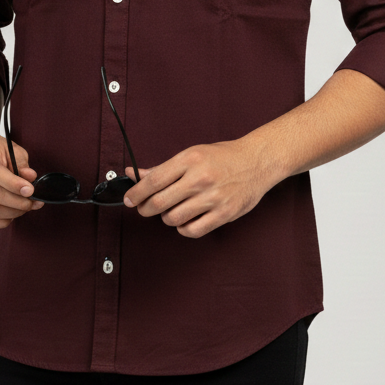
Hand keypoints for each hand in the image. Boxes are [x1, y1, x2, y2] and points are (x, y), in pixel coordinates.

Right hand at [0, 135, 43, 229]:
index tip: (30, 190)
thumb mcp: (12, 150)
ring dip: (13, 213)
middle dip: (18, 202)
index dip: (14, 184)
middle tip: (33, 202)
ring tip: (24, 207)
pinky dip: (2, 221)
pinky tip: (11, 213)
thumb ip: (22, 164)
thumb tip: (31, 178)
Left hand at [123, 137, 275, 238]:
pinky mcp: (223, 214)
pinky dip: (183, 228)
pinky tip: (185, 220)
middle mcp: (200, 178)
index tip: (129, 199)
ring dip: (166, 218)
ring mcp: (212, 197)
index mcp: (190, 160)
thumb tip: (134, 173)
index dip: (136, 193)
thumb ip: (162, 168)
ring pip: (173, 219)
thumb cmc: (222, 157)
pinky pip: (192, 230)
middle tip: (144, 208)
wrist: (256, 162)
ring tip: (171, 210)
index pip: (153, 181)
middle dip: (145, 208)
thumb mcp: (191, 154)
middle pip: (159, 202)